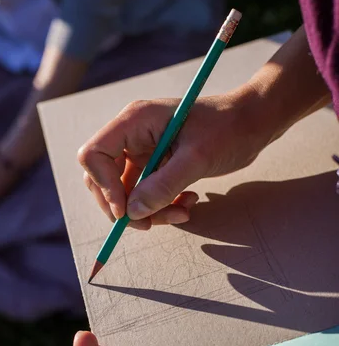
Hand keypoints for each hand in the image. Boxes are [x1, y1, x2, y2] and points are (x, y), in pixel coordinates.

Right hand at [78, 88, 268, 229]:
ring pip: (126, 193)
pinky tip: (188, 203)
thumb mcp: (198, 159)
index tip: (126, 212)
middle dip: (125, 207)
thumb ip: (163, 186)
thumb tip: (131, 214)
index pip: (93, 155)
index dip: (103, 186)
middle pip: (103, 179)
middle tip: (149, 224)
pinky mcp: (156, 165)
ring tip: (183, 212)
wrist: (252, 123)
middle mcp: (132, 136)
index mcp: (134, 121)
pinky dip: (163, 207)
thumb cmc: (228, 129)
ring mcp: (143, 151)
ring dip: (150, 211)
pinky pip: (146, 195)